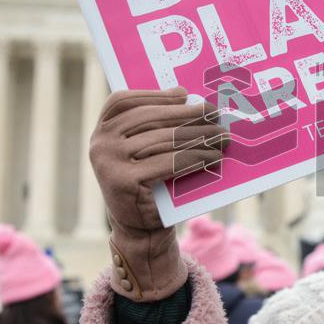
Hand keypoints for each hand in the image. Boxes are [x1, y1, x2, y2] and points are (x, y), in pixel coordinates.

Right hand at [89, 87, 227, 299]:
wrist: (140, 229)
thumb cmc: (149, 182)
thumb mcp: (144, 150)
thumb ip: (154, 125)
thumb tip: (188, 97)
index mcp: (101, 130)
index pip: (122, 101)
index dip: (153, 95)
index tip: (184, 94)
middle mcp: (100, 143)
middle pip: (150, 118)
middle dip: (187, 115)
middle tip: (216, 114)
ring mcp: (109, 162)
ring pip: (164, 140)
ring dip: (199, 136)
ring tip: (223, 136)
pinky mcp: (125, 182)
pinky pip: (170, 162)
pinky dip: (196, 158)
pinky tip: (214, 157)